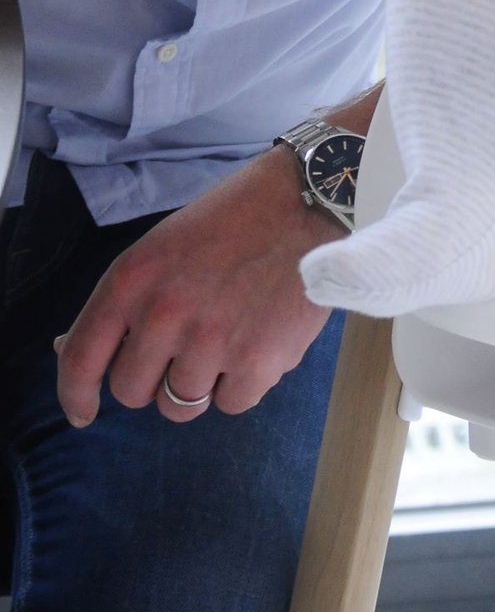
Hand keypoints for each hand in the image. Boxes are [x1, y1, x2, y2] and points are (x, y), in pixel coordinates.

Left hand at [53, 146, 337, 426]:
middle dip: (153, 378)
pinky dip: (244, 382)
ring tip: (228, 338)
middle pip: (132, 392)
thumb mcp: (163, 247)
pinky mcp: (259, 361)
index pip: (80, 358)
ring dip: (200, 383)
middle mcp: (164, 315)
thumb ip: (124, 301)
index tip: (84, 413)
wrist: (309, 198)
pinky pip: (232, 403)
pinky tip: (260, 338)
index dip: (75, 395)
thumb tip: (68, 349)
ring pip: (182, 405)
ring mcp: (212, 342)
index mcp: (132, 280)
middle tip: (187, 347)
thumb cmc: (236, 218)